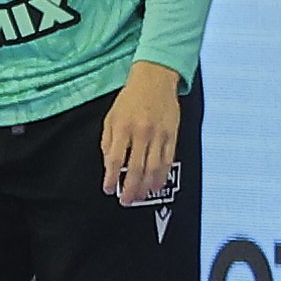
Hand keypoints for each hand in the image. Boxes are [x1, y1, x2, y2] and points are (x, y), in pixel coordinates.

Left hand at [99, 59, 185, 206]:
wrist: (155, 80)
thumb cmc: (130, 99)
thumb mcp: (111, 117)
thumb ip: (108, 141)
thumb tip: (108, 164)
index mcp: (123, 128)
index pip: (115, 159)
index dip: (111, 177)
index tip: (108, 189)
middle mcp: (141, 133)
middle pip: (135, 168)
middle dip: (129, 188)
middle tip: (125, 200)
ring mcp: (159, 135)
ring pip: (153, 168)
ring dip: (146, 186)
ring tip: (140, 197)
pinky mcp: (172, 135)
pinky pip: (168, 160)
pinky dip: (162, 175)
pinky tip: (156, 185)